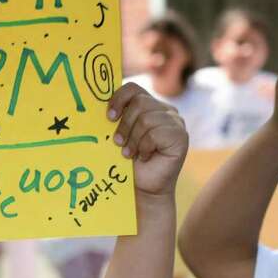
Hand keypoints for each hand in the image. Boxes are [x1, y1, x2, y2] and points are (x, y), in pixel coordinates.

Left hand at [107, 83, 188, 198]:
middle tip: (118, 143)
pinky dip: (144, 147)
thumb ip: (117, 117)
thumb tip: (96, 102)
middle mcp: (165, 110)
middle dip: (125, 125)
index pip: (133, 88)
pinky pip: (155, 133)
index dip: (118, 99)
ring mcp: (176, 122)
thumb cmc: (128, 163)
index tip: (109, 117)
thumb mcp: (120, 135)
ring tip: (130, 153)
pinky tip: (145, 157)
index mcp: (150, 105)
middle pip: (140, 102)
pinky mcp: (180, 136)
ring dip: (134, 139)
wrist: (143, 189)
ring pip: (146, 119)